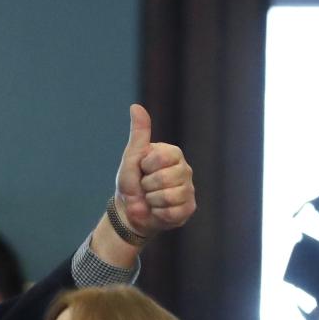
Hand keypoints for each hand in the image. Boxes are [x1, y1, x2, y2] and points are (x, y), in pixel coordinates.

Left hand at [114, 104, 194, 237]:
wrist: (129, 212)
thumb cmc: (131, 182)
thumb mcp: (132, 157)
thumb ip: (139, 134)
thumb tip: (135, 106)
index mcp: (173, 154)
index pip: (161, 158)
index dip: (146, 167)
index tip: (143, 169)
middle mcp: (185, 170)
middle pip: (165, 178)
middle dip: (147, 186)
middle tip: (145, 187)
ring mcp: (188, 190)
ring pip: (168, 196)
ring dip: (152, 200)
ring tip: (151, 198)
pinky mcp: (188, 208)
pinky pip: (172, 212)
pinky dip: (158, 213)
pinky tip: (158, 210)